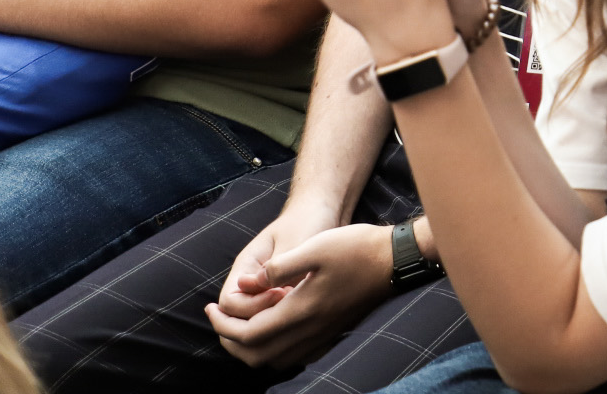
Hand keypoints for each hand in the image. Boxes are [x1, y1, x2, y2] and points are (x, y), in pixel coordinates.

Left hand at [208, 219, 395, 368]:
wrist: (396, 260)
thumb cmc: (358, 248)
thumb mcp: (315, 247)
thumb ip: (279, 268)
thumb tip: (249, 282)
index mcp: (300, 310)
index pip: (248, 334)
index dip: (222, 324)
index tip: (209, 307)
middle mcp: (309, 330)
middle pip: (256, 356)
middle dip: (230, 341)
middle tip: (219, 318)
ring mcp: (322, 335)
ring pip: (274, 360)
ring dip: (250, 348)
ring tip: (241, 323)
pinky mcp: (332, 333)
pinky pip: (293, 356)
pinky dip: (273, 349)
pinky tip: (273, 327)